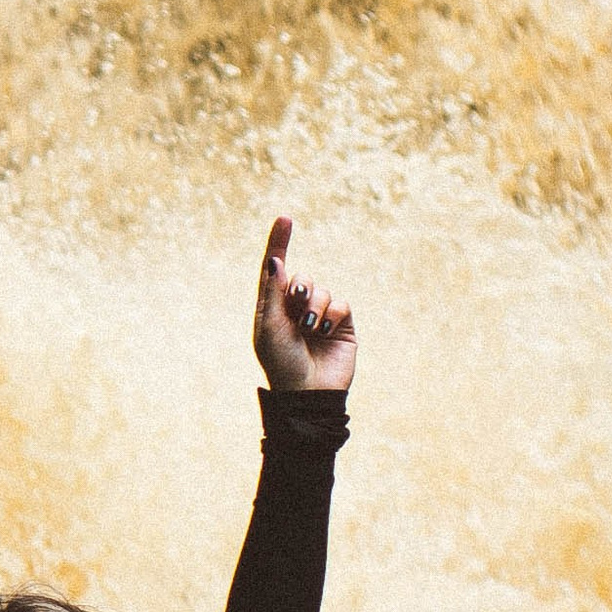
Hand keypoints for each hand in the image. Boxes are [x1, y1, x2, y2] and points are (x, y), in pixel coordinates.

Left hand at [253, 214, 354, 392]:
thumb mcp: (270, 326)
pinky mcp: (341, 325)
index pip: (275, 270)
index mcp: (272, 308)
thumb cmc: (282, 363)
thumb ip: (273, 292)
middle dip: (300, 287)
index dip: (278, 244)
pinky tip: (325, 332)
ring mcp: (319, 316)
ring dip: (316, 305)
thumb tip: (276, 260)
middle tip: (297, 304)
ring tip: (310, 328)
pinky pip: (341, 303)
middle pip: (301, 277)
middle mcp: (296, 309)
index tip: (285, 218)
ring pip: (323, 289)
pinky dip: (332, 314)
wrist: (308, 393)